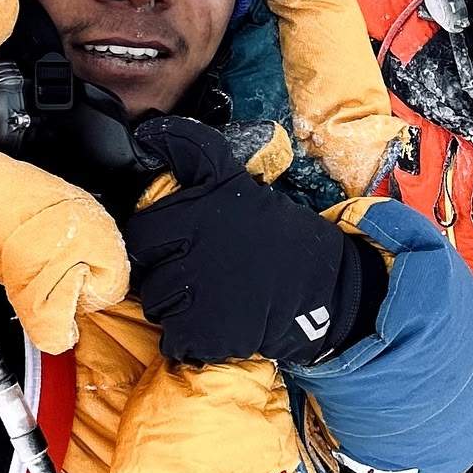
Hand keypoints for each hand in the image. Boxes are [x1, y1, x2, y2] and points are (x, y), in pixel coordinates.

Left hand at [123, 117, 384, 366]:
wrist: (329, 289)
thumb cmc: (283, 238)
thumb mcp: (240, 184)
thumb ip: (194, 161)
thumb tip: (147, 132)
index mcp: (202, 206)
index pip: (143, 226)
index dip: (152, 236)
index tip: (168, 242)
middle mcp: (196, 243)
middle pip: (144, 264)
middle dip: (161, 270)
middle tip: (194, 272)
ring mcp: (200, 290)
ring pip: (157, 304)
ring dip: (176, 307)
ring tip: (212, 298)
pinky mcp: (208, 331)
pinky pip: (175, 340)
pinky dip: (191, 340)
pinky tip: (218, 324)